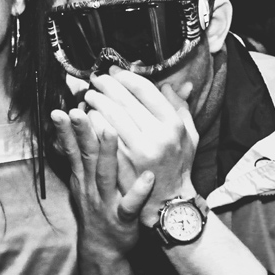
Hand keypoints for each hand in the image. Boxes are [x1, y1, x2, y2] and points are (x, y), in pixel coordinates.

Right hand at [51, 107, 155, 257]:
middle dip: (81, 133)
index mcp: (83, 176)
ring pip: (105, 175)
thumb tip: (71, 128)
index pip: (71, 148)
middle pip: (85, 156)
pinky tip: (147, 177)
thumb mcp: (80, 182)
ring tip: (110, 130)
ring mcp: (106, 202)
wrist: (102, 247)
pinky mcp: (123, 218)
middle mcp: (91, 186)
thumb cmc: (96, 207)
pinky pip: (130, 204)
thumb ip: (78, 155)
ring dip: (106, 153)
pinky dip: (138, 191)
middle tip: (77, 110)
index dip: (65, 130)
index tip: (59, 109)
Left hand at [83, 67, 198, 226]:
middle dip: (108, 86)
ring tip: (88, 95)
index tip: (116, 72)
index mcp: (173, 126)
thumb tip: (171, 84)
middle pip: (126, 102)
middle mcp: (157, 137)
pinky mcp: (122, 165)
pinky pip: (102, 138)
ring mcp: (138, 152)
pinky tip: (85, 116)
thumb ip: (181, 108)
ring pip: (111, 118)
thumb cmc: (178, 164)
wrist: (168, 203)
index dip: (128, 78)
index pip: (146, 91)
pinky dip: (91, 124)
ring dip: (97, 103)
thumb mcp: (189, 136)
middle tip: (97, 79)